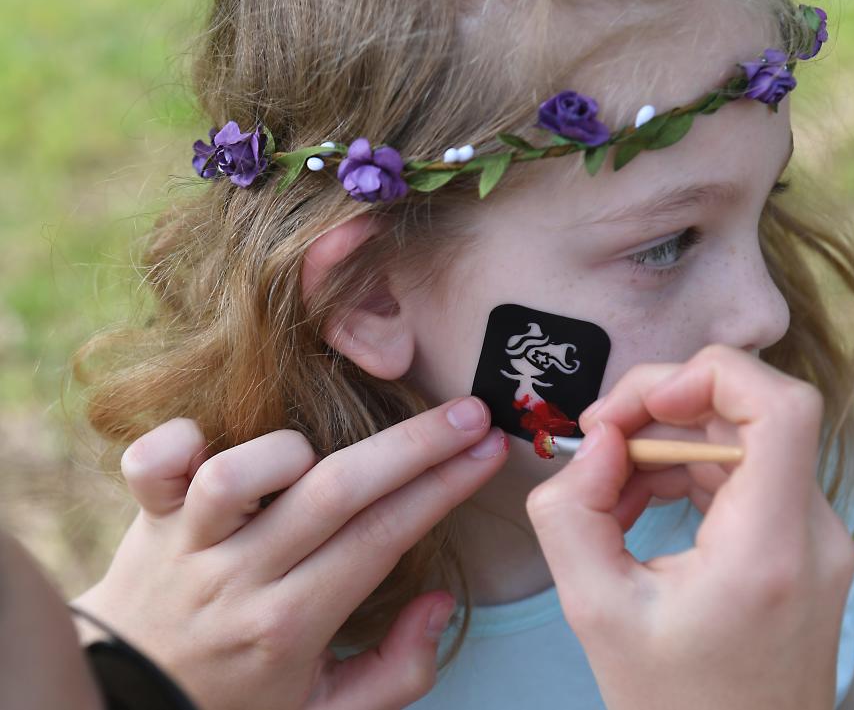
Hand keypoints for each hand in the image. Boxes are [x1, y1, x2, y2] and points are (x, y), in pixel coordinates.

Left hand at [73, 400, 506, 709]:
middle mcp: (240, 578)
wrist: (126, 708)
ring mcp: (188, 545)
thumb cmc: (238, 703)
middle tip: (469, 412)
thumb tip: (439, 602)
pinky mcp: (148, 518)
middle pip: (335, 492)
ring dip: (291, 450)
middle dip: (414, 445)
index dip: (444, 487)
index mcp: (290, 626)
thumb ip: (396, 672)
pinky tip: (208, 439)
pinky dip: (177, 440)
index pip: (382, 538)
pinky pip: (151, 465)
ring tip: (315, 458)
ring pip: (240, 473)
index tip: (488, 449)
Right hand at [527, 345, 853, 709]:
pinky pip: (744, 472)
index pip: (782, 408)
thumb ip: (572, 510)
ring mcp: (814, 540)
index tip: (643, 404)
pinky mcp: (799, 545)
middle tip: (599, 440)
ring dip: (668, 443)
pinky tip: (637, 505)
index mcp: (768, 550)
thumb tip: (600, 438)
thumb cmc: (670, 706)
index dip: (711, 375)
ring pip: (744, 437)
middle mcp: (811, 535)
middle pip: (751, 412)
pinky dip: (686, 471)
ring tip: (608, 489)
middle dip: (663, 409)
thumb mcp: (592, 609)